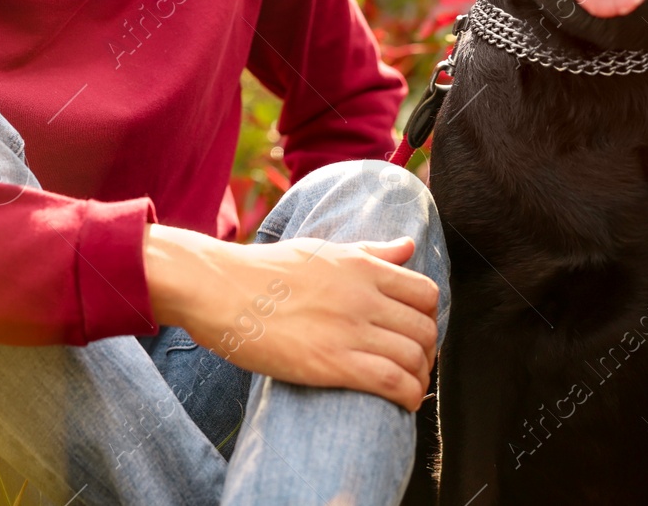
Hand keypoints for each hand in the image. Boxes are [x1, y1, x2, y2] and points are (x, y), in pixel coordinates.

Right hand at [143, 223, 438, 410]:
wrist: (219, 289)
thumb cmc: (264, 271)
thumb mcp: (321, 250)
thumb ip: (369, 250)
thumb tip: (409, 245)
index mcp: (361, 266)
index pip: (425, 293)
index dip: (429, 319)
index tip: (414, 334)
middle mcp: (362, 295)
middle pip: (425, 329)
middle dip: (427, 352)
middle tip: (411, 365)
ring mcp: (349, 328)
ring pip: (414, 357)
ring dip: (419, 378)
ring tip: (406, 387)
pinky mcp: (332, 362)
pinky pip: (392, 382)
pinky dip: (408, 396)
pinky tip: (402, 403)